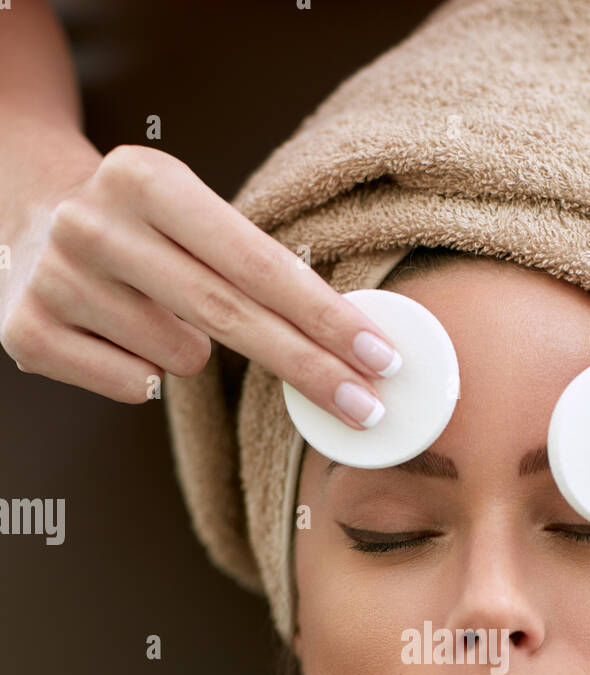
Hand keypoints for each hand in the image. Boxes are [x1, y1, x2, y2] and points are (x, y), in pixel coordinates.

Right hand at [0, 140, 400, 420]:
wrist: (28, 223)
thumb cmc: (144, 232)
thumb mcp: (193, 216)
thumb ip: (256, 266)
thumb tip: (353, 344)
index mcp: (146, 179)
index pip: (257, 262)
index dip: (324, 316)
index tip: (380, 357)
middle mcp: (95, 223)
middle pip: (230, 316)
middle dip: (309, 367)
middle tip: (366, 406)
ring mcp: (57, 279)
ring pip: (180, 358)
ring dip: (190, 353)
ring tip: (154, 314)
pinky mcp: (28, 333)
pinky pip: (133, 387)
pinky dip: (143, 375)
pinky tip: (116, 338)